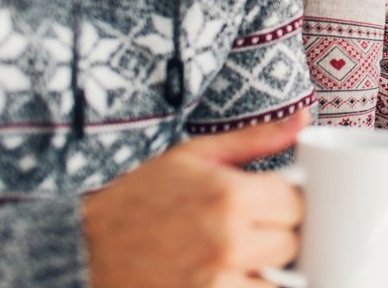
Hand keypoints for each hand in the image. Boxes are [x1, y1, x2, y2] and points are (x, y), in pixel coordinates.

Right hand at [83, 110, 309, 287]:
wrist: (82, 249)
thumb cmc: (139, 197)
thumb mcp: (195, 154)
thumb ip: (255, 139)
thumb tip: (305, 117)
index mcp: (230, 195)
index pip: (296, 204)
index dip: (286, 203)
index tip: (269, 203)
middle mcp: (228, 241)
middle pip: (291, 243)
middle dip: (278, 235)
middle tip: (252, 228)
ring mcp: (216, 283)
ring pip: (279, 281)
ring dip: (267, 270)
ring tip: (242, 256)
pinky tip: (228, 275)